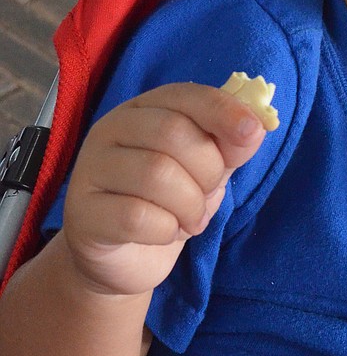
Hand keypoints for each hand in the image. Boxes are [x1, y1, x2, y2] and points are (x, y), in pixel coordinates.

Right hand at [61, 82, 266, 297]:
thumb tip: (255, 126)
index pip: (184, 95)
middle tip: (208, 195)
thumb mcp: (206, 170)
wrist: (126, 259)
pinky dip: (165, 230)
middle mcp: (111, 130)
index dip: (222, 111)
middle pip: (173, 133)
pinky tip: (164, 233)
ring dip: (190, 205)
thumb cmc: (168, 204)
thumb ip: (228, 146)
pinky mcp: (83, 212)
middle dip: (207, 171)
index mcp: (143, 110)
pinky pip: (136, 216)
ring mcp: (91, 169)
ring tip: (190, 220)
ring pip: (156, 174)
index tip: (253, 132)